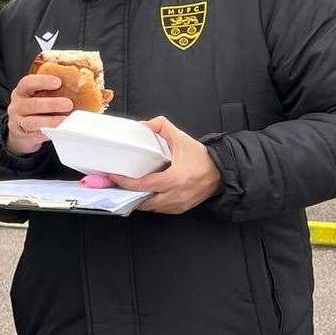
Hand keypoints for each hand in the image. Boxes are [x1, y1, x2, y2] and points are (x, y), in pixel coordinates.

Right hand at [6, 73, 73, 154]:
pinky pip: (36, 136)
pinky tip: (61, 131)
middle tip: (68, 104)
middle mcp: (17, 106)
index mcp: (22, 92)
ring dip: (51, 121)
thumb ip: (53, 89)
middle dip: (51, 104)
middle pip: (32, 104)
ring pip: (32, 122)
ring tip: (66, 120)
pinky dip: (49, 133)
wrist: (21, 132)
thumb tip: (80, 80)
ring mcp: (18, 122)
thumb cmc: (36, 110)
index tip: (58, 82)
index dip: (42, 81)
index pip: (27, 83)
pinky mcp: (23, 137)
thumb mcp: (38, 96)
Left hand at [106, 116, 221, 213]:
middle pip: (142, 200)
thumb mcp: (182, 139)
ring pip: (149, 207)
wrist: (222, 173)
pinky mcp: (180, 209)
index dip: (125, 182)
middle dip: (128, 193)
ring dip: (138, 198)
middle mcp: (175, 195)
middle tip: (116, 184)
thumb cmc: (202, 158)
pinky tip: (145, 193)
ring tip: (128, 188)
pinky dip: (150, 202)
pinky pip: (159, 209)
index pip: (143, 185)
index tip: (113, 176)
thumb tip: (143, 125)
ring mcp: (177, 205)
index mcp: (175, 179)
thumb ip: (162, 127)